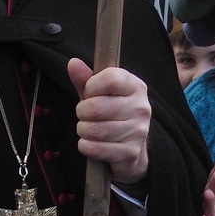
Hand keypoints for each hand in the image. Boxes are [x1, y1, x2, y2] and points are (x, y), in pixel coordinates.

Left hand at [69, 60, 149, 182]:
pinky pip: (95, 148)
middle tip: (85, 115)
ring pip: (93, 129)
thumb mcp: (99, 94)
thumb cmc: (112, 115)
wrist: (130, 149)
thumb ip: (85, 79)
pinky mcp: (130, 152)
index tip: (90, 92)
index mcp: (135, 86)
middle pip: (96, 107)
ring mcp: (138, 131)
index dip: (91, 86)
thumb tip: (73, 63)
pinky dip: (85, 146)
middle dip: (82, 112)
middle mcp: (141, 107)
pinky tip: (91, 143)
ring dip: (83, 130)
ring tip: (88, 129)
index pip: (110, 79)